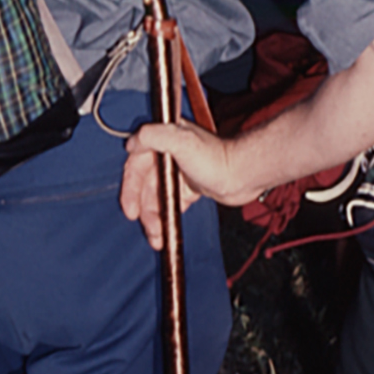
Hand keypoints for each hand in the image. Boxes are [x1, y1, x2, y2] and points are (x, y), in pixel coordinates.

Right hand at [120, 124, 215, 250]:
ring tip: (157, 237)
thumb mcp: (183, 142)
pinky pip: (171, 203)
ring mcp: (180, 171)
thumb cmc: (216, 159)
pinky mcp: (189, 186)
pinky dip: (166, 216)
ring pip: (157, 197)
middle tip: (144, 226)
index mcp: (166, 140)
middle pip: (145, 185)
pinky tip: (166, 230)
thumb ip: (156, 136)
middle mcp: (170, 154)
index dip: (130, 187)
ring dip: (153, 218)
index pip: (137, 164)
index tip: (130, 209)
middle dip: (142, 208)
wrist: (243, 175)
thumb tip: (132, 141)